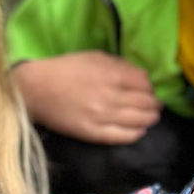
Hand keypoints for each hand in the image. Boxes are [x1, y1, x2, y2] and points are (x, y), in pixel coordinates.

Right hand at [11, 52, 161, 143]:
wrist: (37, 89)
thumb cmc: (66, 69)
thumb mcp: (95, 57)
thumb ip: (120, 65)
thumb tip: (141, 77)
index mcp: (112, 74)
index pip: (145, 83)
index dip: (150, 87)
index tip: (148, 90)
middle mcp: (111, 96)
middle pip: (146, 103)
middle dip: (154, 104)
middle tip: (156, 105)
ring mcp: (103, 117)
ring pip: (140, 121)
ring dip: (150, 119)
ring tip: (151, 118)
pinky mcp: (94, 133)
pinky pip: (124, 136)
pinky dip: (137, 133)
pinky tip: (139, 130)